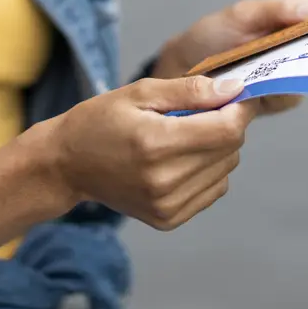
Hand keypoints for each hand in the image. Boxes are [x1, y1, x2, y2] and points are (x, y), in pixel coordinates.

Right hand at [41, 75, 254, 230]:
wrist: (67, 164)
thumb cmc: (100, 120)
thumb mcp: (141, 92)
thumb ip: (190, 90)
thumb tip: (234, 89)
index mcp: (156, 143)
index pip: (227, 130)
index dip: (239, 109)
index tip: (234, 95)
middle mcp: (164, 180)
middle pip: (230, 149)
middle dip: (226, 125)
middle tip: (201, 112)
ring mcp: (167, 204)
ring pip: (226, 170)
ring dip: (217, 149)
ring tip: (184, 137)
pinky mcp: (168, 219)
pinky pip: (213, 190)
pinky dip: (207, 171)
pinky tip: (181, 159)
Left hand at [152, 0, 307, 115]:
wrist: (181, 70)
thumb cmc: (213, 33)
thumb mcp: (245, 13)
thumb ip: (281, 9)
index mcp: (294, 16)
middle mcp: (298, 45)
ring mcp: (290, 72)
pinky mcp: (277, 98)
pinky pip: (292, 94)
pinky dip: (289, 89)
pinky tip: (286, 83)